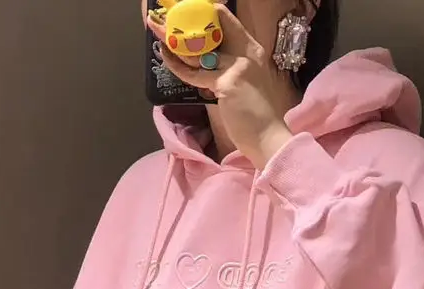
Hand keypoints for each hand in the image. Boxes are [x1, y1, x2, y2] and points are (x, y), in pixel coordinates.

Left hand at [146, 4, 295, 168]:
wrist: (267, 137)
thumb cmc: (255, 115)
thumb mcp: (244, 81)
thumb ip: (227, 67)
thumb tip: (203, 61)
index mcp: (252, 49)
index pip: (225, 20)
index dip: (204, 15)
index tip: (184, 17)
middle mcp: (246, 52)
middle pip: (210, 27)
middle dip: (184, 20)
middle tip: (162, 19)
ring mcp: (237, 65)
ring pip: (197, 47)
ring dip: (173, 37)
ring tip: (156, 28)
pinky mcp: (226, 82)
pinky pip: (193, 72)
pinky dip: (176, 64)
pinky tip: (165, 56)